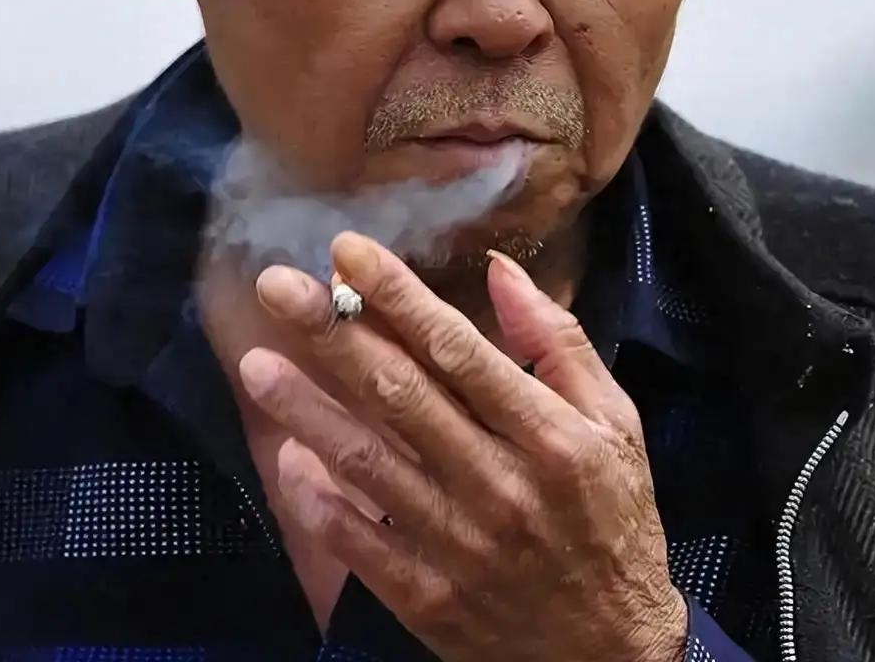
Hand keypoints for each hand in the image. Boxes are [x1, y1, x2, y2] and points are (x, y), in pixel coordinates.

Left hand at [239, 231, 686, 661]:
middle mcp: (501, 486)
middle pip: (402, 398)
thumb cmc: (615, 523)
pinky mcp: (427, 598)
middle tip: (278, 286)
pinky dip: (318, 501)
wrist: (609, 652)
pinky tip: (289, 458)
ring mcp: (460, 546)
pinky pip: (359, 542)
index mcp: (552, 438)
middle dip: (335, 335)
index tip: (349, 251)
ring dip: (306, 411)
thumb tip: (500, 270)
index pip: (460, 352)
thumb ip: (560, 345)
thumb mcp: (618, 426)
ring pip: (367, 465)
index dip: (399, 297)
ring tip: (257, 363)